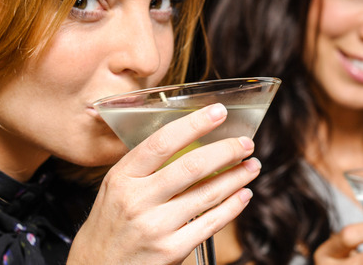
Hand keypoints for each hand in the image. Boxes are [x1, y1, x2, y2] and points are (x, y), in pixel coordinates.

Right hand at [68, 103, 260, 264]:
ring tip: (252, 166)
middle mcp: (138, 200)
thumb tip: (190, 140)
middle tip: (246, 143)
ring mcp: (155, 227)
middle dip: (226, 151)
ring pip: (207, 194)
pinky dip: (232, 206)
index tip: (218, 112)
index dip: (194, 124)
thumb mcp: (116, 187)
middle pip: (192, 166)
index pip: (162, 142)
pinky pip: (210, 223)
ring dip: (236, 177)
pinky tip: (243, 195)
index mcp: (123, 177)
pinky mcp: (170, 250)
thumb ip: (146, 166)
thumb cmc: (110, 224)